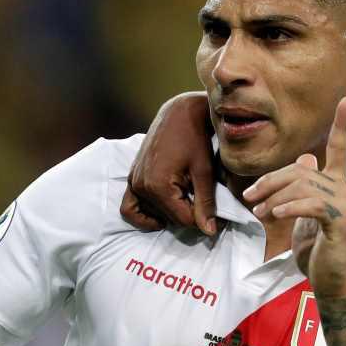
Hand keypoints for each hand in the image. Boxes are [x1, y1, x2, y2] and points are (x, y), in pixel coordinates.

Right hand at [120, 92, 218, 235]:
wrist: (179, 113)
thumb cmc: (195, 138)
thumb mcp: (204, 172)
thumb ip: (206, 204)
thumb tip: (210, 232)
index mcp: (158, 186)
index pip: (183, 220)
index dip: (202, 218)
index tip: (215, 209)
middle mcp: (140, 186)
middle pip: (169, 219)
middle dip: (188, 214)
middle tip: (204, 201)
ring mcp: (133, 182)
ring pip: (153, 214)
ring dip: (170, 213)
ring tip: (188, 199)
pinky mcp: (132, 177)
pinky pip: (130, 206)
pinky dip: (144, 214)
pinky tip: (161, 214)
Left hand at [245, 97, 345, 299]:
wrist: (331, 282)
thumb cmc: (317, 250)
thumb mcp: (305, 214)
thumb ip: (304, 187)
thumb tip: (307, 157)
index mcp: (336, 185)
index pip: (340, 148)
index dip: (341, 124)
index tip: (345, 98)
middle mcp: (343, 190)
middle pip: (302, 169)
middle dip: (270, 181)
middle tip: (249, 197)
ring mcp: (344, 206)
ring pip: (302, 185)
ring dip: (273, 197)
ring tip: (258, 213)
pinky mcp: (339, 223)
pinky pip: (310, 205)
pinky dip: (289, 208)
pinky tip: (275, 215)